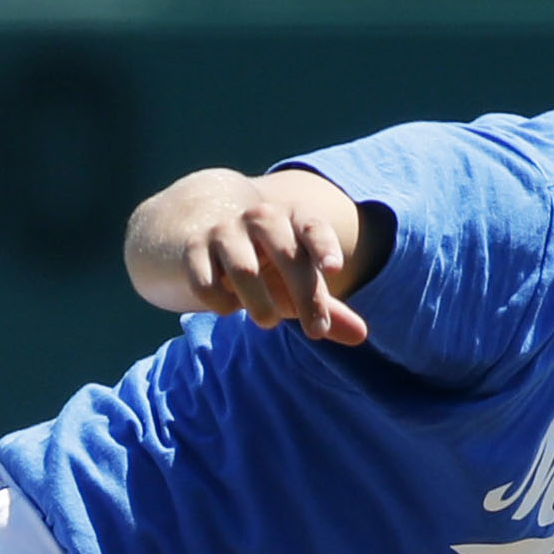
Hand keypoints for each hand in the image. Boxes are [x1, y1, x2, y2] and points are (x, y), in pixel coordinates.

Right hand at [135, 169, 373, 346]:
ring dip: (260, 304)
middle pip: (286, 254)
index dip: (323, 245)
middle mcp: (258, 217)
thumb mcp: (294, 279)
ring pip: (245, 271)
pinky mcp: (192, 250)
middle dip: (304, 295)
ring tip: (268, 321)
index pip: (311, 225)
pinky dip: (222, 304)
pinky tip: (229, 306)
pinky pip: (207, 285)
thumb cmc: (263, 261)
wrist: (201, 232)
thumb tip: (361, 337)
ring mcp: (223, 231)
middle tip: (317, 331)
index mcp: (290, 216)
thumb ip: (325, 305)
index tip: (334, 269)